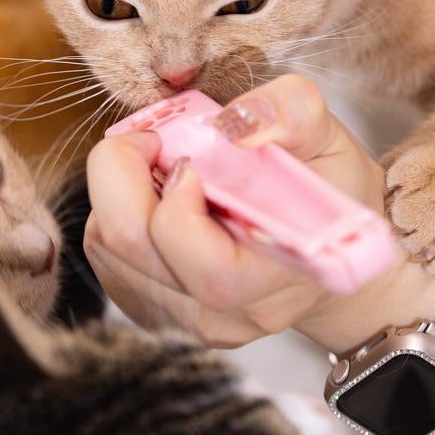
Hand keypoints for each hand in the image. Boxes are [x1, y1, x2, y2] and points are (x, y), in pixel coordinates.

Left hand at [83, 75, 434, 350]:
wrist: (328, 249)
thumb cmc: (328, 194)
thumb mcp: (329, 140)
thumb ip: (291, 113)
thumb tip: (236, 121)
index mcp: (277, 279)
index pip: (207, 267)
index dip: (179, 203)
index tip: (190, 157)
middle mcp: (225, 315)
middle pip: (132, 249)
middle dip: (123, 175)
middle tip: (153, 143)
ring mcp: (185, 321)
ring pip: (108, 249)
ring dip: (118, 192)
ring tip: (163, 170)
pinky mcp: (152, 312)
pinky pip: (105, 257)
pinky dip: (116, 214)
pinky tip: (157, 200)